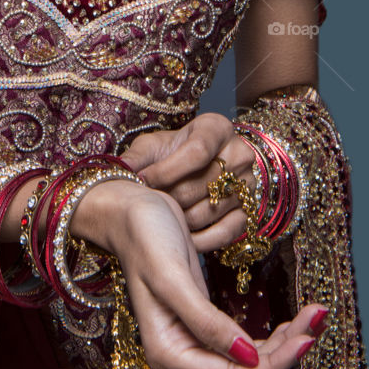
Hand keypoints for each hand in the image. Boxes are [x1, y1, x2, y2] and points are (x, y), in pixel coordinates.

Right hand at [71, 178, 324, 368]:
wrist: (129, 207)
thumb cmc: (144, 237)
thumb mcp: (172, 276)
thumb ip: (206, 322)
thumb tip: (248, 358)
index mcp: (169, 351)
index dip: (273, 362)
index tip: (306, 338)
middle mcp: (183, 352)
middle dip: (286, 348)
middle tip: (318, 318)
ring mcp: (195, 336)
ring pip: (250, 355)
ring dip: (284, 339)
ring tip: (313, 315)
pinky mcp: (205, 318)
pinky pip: (244, 337)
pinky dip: (271, 330)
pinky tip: (292, 318)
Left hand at [120, 114, 257, 253]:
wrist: (203, 166)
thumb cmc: (175, 152)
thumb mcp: (155, 145)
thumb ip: (137, 156)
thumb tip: (118, 170)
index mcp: (217, 128)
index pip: (197, 151)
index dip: (167, 170)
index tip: (143, 180)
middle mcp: (239, 154)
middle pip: (202, 184)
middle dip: (170, 197)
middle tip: (150, 202)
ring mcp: (248, 184)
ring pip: (209, 211)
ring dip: (180, 218)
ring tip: (163, 215)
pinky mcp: (251, 212)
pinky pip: (225, 233)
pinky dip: (200, 240)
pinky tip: (180, 236)